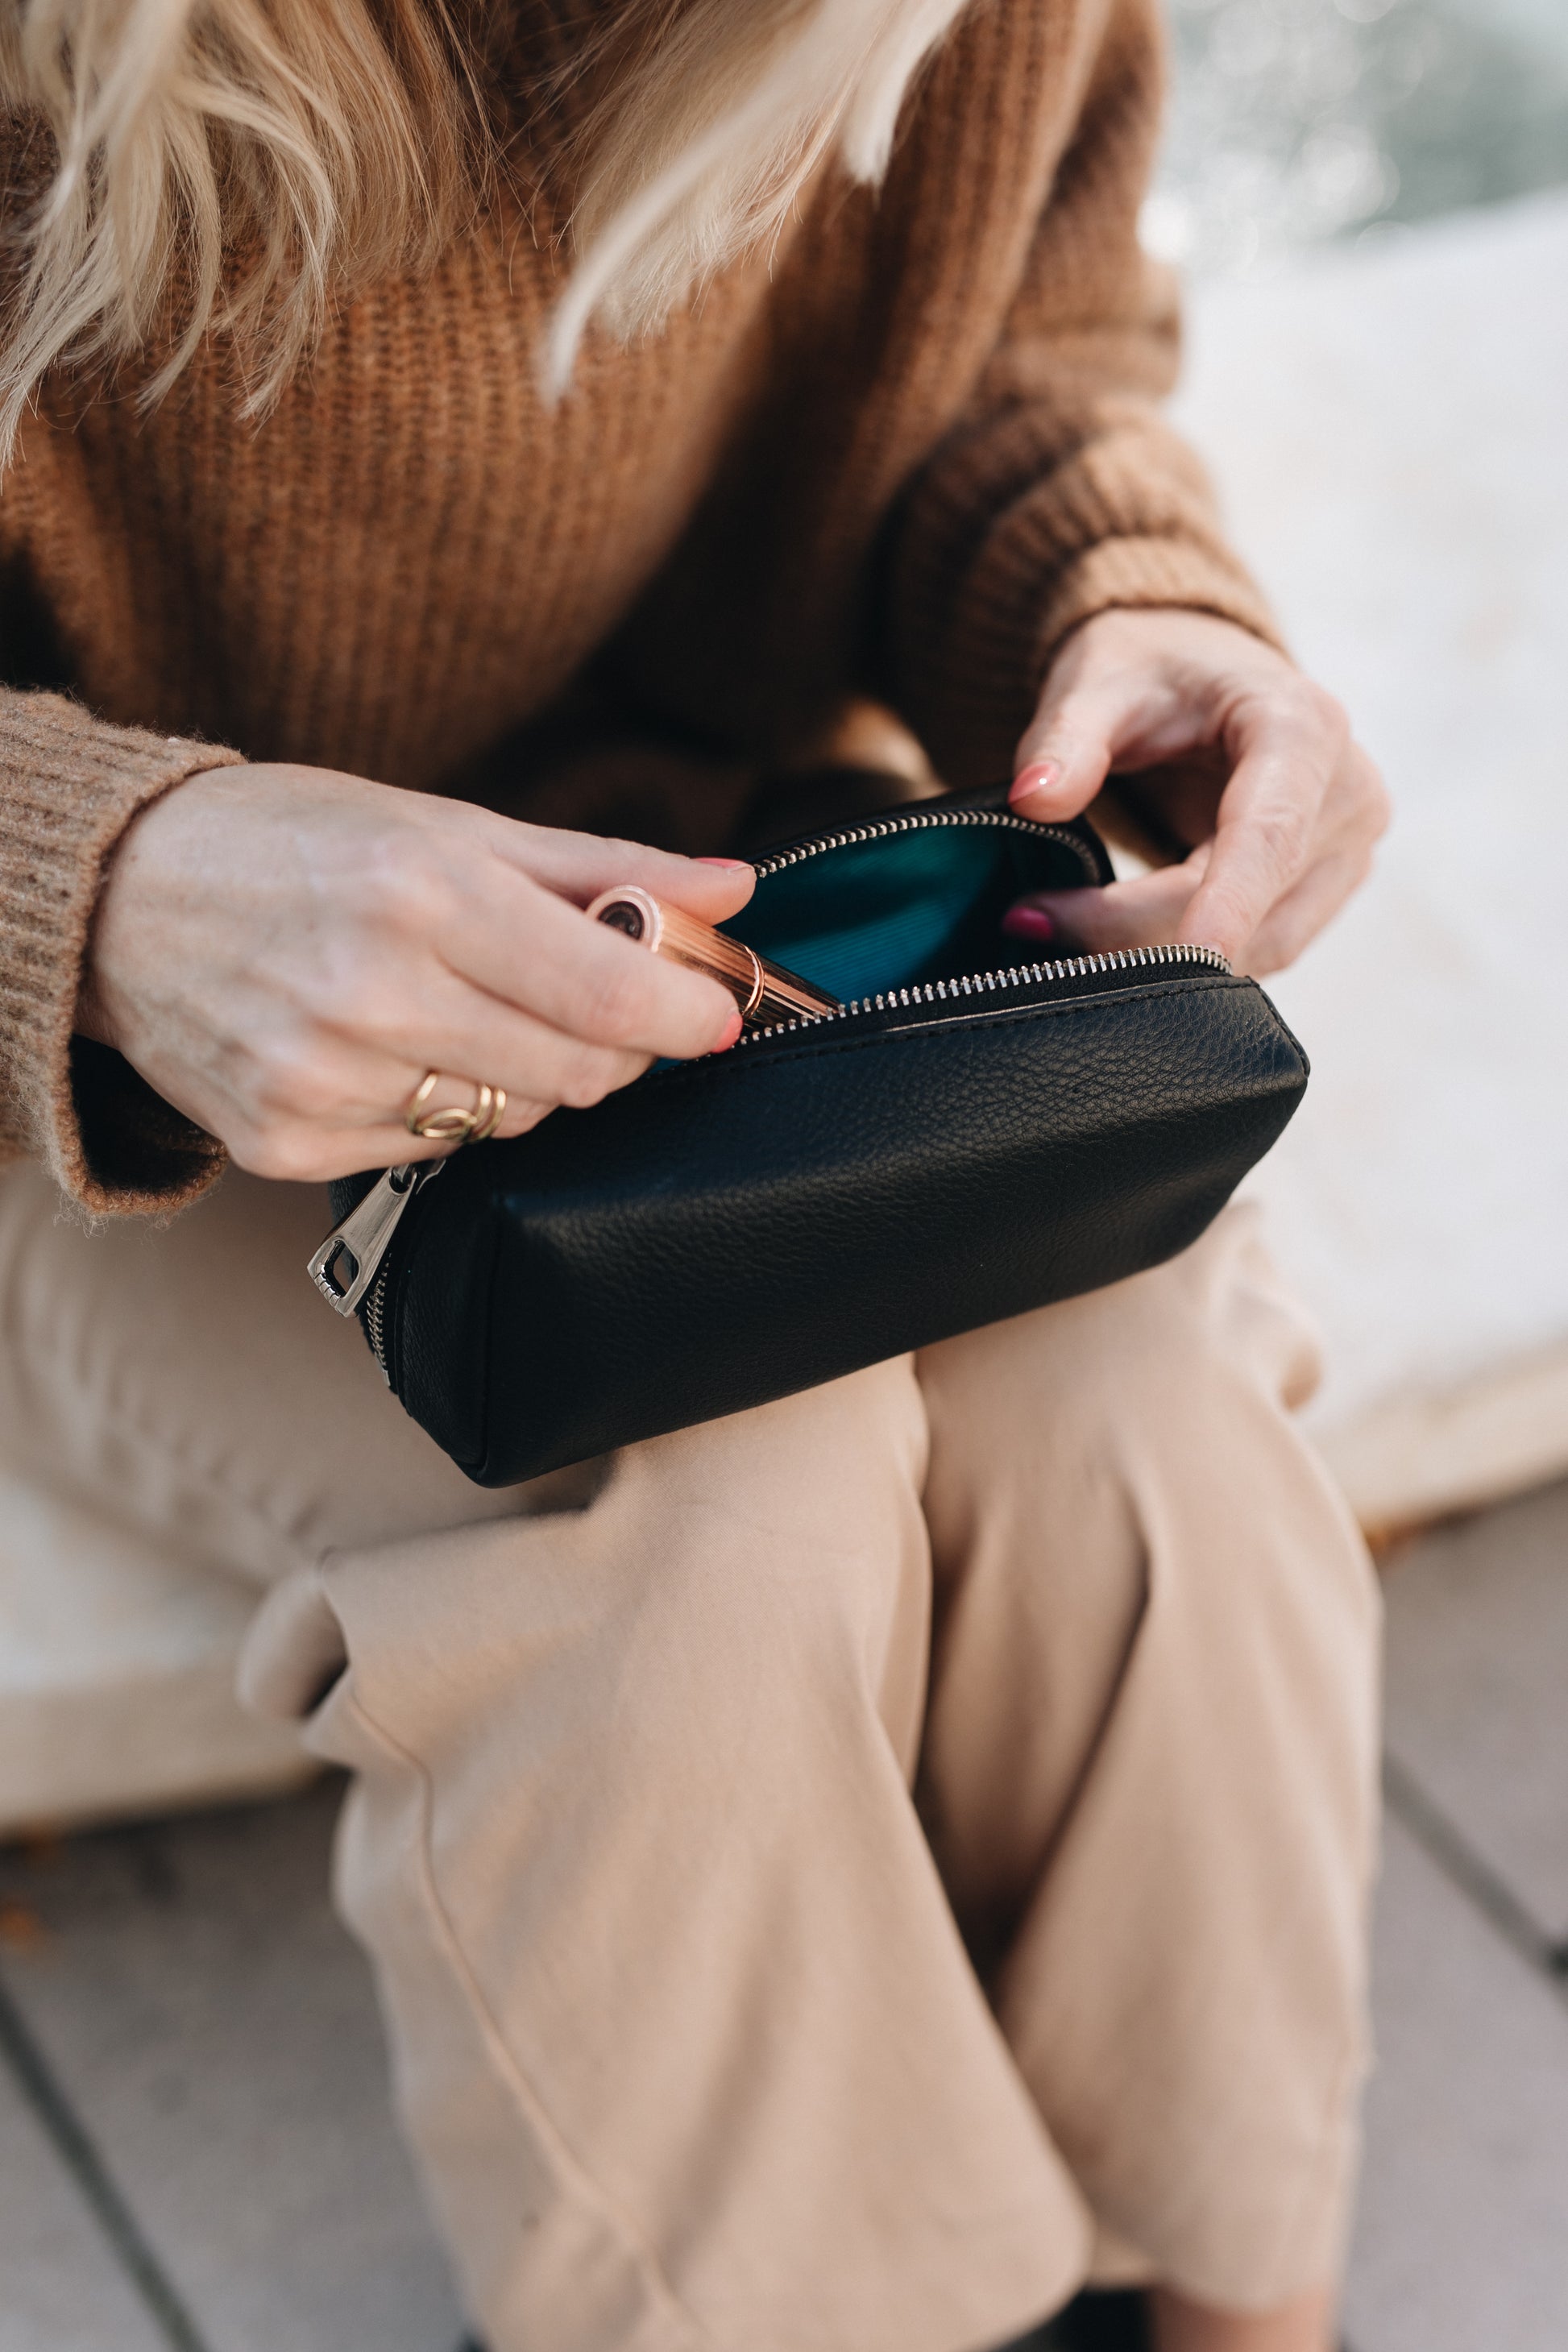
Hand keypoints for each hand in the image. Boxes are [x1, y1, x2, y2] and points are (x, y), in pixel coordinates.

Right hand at [77, 764, 753, 1182]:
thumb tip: (733, 891)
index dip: (686, 1011)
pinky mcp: (286, 1143)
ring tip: (472, 1007)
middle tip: (599, 999)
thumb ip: (600, 868)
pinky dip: (443, 1106)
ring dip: (528, 1073)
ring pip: (510, 1120)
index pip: (606, 991)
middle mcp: (368, 991)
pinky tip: (395, 1048)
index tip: (718, 1011)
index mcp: (418, 891)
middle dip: (613, 1042)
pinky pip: (430, 1149)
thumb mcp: (446, 825)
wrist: (117, 899)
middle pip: (577, 1073)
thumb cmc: (291, 843)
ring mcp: (321, 1078)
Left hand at [1003, 610, 1388, 974]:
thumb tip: (1034, 799)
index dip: (1231, 902)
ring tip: (1058, 924)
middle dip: (1139, 930)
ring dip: (1159, 958)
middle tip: (1030, 918)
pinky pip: (1260, 949)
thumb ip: (1066, 738)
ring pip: (1260, 946)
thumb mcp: (1099, 681)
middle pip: (1252, 904)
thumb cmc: (1156, 672)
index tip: (1196, 958)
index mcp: (1303, 726)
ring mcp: (1345, 850)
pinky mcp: (1324, 889)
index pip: (1271, 833)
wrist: (1201, 679)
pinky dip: (1184, 958)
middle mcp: (1346, 793)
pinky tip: (1111, 937)